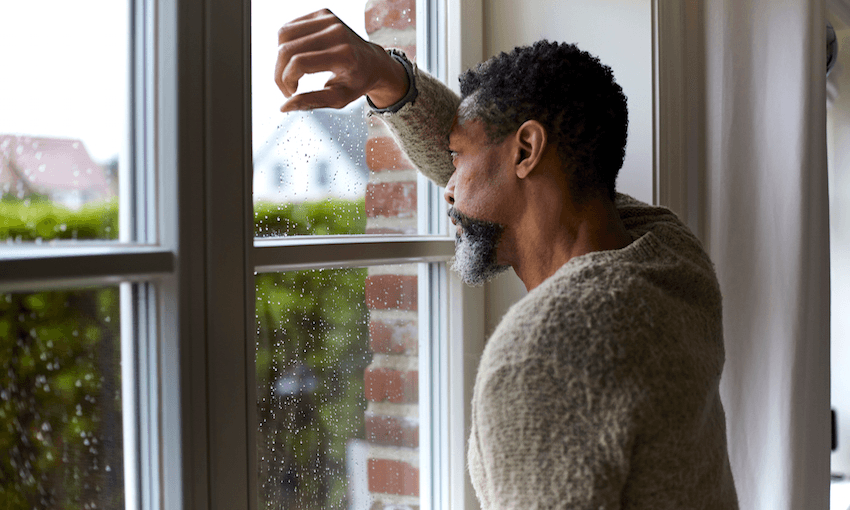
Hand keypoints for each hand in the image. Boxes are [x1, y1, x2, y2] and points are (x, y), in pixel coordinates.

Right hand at [275, 9, 408, 111]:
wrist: (373, 62)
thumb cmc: (356, 82)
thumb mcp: (338, 99)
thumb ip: (311, 102)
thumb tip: (284, 106)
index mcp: (344, 55)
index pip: (300, 63)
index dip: (287, 80)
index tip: (290, 93)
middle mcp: (337, 32)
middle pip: (288, 49)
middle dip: (279, 72)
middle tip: (286, 87)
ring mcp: (330, 19)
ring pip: (284, 34)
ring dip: (280, 58)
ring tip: (290, 72)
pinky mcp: (323, 13)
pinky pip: (290, 27)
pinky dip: (286, 44)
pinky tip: (295, 57)